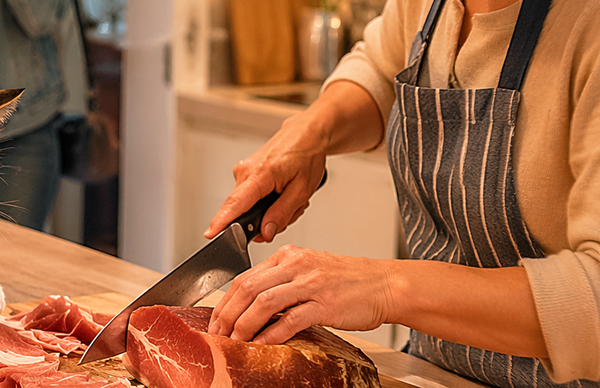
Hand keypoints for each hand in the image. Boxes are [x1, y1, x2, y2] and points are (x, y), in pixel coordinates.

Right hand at [204, 114, 328, 241]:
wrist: (305, 134)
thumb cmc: (306, 155)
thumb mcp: (302, 190)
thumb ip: (282, 213)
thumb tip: (265, 232)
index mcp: (261, 173)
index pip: (236, 203)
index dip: (221, 221)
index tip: (210, 233)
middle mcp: (245, 171)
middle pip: (243, 210)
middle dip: (265, 220)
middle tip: (290, 211)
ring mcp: (243, 171)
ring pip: (249, 206)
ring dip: (269, 210)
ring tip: (288, 197)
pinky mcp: (245, 173)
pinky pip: (250, 198)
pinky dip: (266, 201)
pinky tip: (280, 192)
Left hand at [207, 246, 394, 344]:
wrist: (384, 285)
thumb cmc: (347, 281)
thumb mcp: (308, 271)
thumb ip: (280, 282)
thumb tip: (250, 305)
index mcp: (288, 256)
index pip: (245, 276)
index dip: (225, 301)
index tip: (216, 319)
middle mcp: (296, 265)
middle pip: (248, 288)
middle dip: (228, 314)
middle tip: (218, 333)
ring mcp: (311, 283)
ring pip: (264, 302)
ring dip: (245, 325)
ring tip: (235, 341)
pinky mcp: (325, 304)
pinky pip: (291, 319)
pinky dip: (273, 333)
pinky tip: (262, 344)